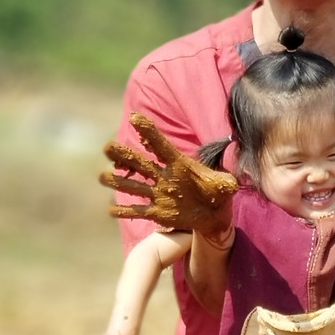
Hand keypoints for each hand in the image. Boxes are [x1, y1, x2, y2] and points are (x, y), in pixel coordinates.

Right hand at [100, 116, 237, 236]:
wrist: (215, 215)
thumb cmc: (218, 193)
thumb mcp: (225, 185)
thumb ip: (226, 181)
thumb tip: (232, 181)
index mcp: (179, 164)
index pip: (162, 146)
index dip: (149, 133)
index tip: (136, 118)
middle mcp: (165, 177)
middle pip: (141, 163)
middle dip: (124, 155)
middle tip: (107, 148)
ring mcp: (159, 194)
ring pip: (134, 186)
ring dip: (118, 182)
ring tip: (102, 177)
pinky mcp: (158, 213)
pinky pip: (138, 211)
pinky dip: (125, 211)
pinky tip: (111, 211)